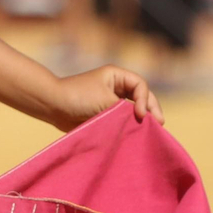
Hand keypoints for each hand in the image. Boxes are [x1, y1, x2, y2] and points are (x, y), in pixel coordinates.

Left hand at [46, 65, 162, 131]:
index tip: (140, 113)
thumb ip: (125, 110)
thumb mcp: (105, 100)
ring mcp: (111, 102)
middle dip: (151, 110)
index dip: (145, 99)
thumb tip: (142, 122)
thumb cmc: (77, 97)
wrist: (52, 106)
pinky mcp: (106, 116)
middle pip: (142, 97)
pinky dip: (130, 127)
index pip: (141, 86)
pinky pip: (123, 121)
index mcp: (117, 76)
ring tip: (151, 132)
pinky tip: (136, 136)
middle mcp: (116, 87)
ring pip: (134, 110)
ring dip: (142, 120)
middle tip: (159, 124)